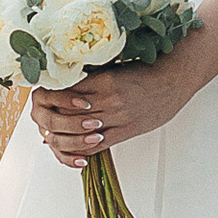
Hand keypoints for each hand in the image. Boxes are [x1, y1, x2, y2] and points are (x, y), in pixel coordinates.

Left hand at [28, 49, 196, 165]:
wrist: (173, 81)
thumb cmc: (145, 72)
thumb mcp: (115, 68)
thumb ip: (93, 78)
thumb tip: (68, 83)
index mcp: (105, 80)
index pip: (68, 92)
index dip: (53, 96)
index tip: (43, 96)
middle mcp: (109, 100)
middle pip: (70, 114)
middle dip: (54, 117)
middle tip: (43, 117)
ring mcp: (117, 118)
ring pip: (80, 132)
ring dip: (65, 135)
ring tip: (53, 133)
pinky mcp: (125, 132)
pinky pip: (97, 146)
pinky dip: (81, 149)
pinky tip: (73, 149)